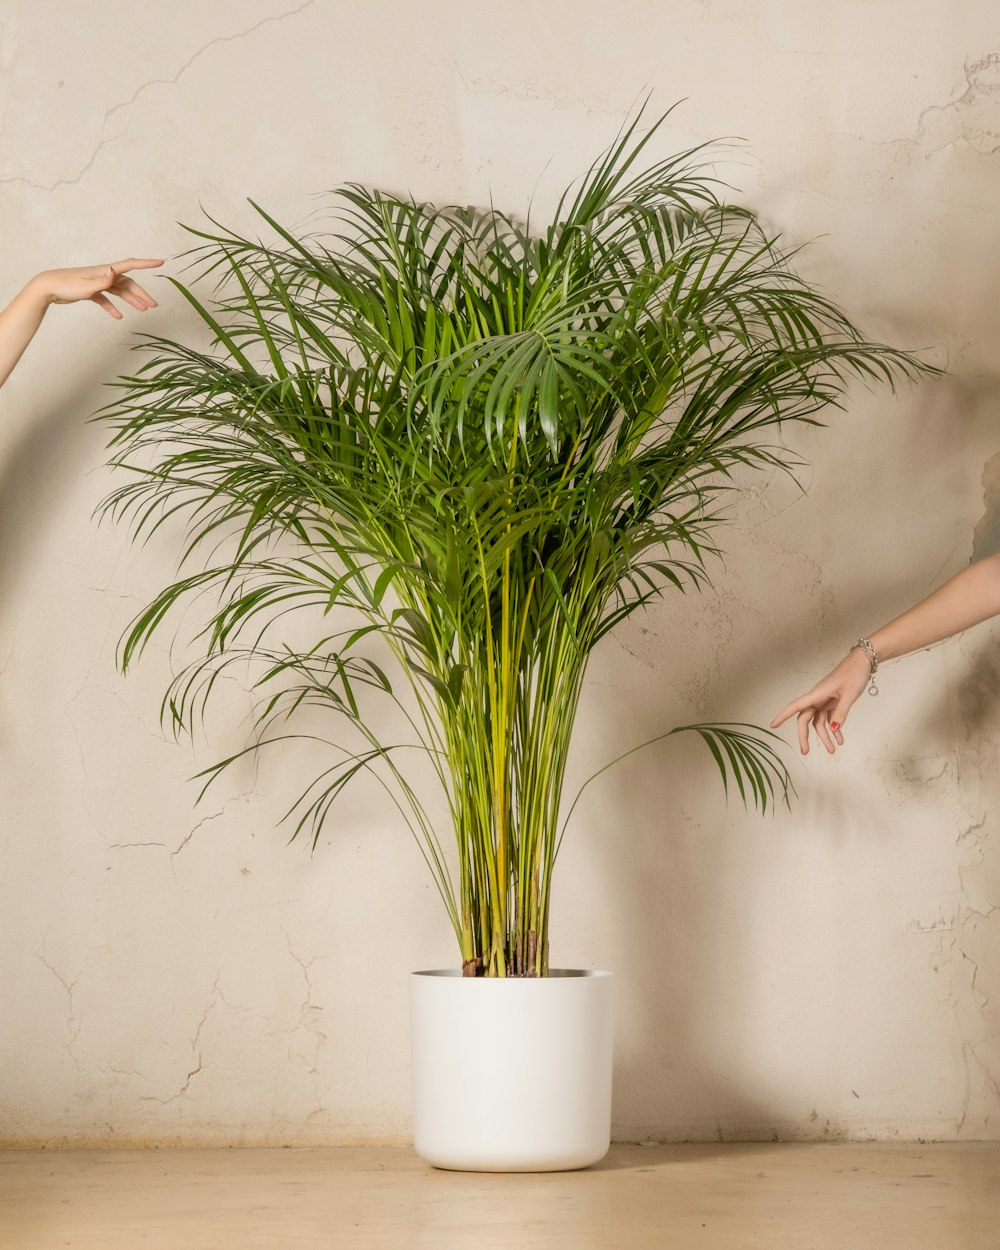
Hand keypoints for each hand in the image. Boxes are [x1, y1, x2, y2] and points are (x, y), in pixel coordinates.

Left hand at [29, 258, 163, 319]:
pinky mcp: (91, 291)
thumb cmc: (65, 285)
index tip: (160, 262)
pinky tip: (118, 316)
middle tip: (154, 305)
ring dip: (132, 300)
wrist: (47, 288)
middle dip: (142, 293)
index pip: (130, 265)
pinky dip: (113, 307)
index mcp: (105, 271)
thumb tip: (115, 272)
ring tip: (143, 310)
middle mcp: (104, 275)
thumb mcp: (86, 286)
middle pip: (128, 283)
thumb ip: (103, 281)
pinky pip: (106, 299)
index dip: (146, 264)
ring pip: (120, 291)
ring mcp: (98, 283)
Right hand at [770, 648, 871, 754]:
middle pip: (805, 719)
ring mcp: (825, 700)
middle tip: (805, 752)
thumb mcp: (849, 694)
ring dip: (824, 736)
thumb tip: (833, 729)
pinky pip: (830, 719)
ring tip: (832, 750)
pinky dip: (835, 729)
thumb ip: (841, 712)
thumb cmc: (854, 674)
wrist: (863, 662)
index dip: (782, 716)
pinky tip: (840, 740)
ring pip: (819, 722)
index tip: (772, 725)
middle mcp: (817, 698)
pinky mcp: (833, 702)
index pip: (795, 707)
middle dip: (804, 736)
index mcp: (816, 694)